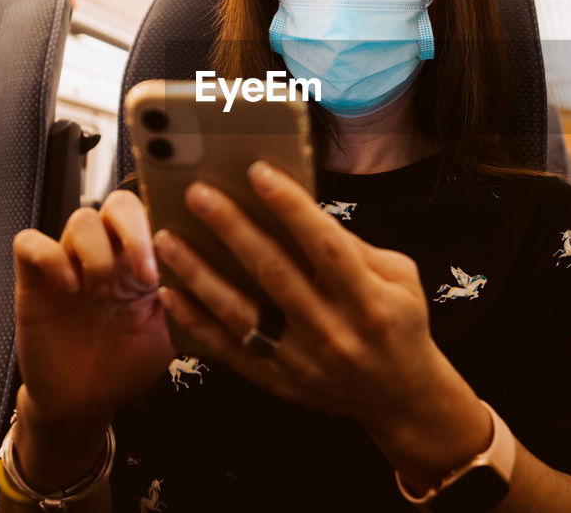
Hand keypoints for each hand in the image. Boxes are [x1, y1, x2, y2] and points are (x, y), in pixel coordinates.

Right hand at [12, 190, 173, 427]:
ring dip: (97, 253)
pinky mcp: (33, 281)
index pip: (154, 211)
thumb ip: (185, 300)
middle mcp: (107, 255)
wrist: (83, 403)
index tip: (174, 260)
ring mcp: (70, 264)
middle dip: (134, 231)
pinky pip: (29, 243)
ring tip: (101, 292)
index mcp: (142, 262)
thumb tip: (209, 273)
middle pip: (119, 203)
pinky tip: (69, 287)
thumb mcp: (167, 333)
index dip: (165, 225)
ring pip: (81, 219)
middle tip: (142, 274)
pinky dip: (50, 257)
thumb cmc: (125, 366)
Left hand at [153, 161, 491, 478]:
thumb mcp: (400, 278)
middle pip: (274, 272)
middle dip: (232, 229)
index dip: (291, 207)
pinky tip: (171, 293)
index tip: (258, 172)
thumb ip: (353, 246)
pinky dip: (196, 322)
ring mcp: (301, 360)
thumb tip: (301, 210)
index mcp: (368, 299)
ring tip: (168, 238)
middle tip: (198, 193)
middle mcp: (332, 331)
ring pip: (241, 312)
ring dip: (199, 273)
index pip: (324, 246)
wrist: (402, 399)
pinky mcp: (278, 380)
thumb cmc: (400, 324)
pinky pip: (229, 349)